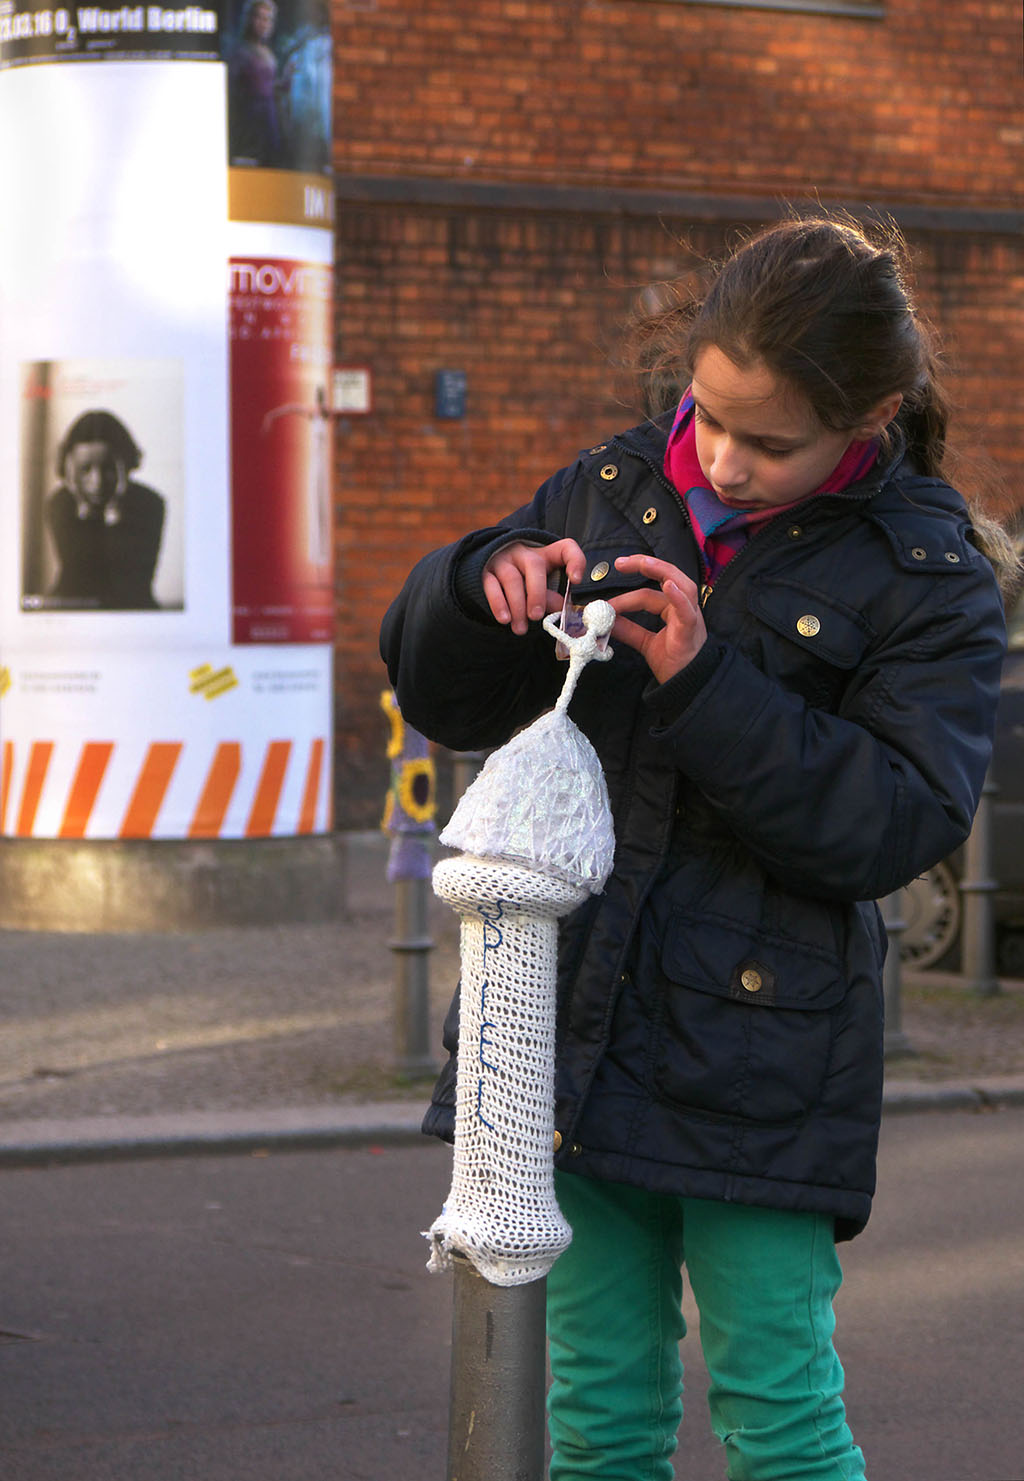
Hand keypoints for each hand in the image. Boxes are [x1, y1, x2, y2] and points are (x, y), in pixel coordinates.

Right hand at [482, 538, 586, 635]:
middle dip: (537, 593)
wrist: (485, 572)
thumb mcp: (540, 587)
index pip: (566, 548)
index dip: (574, 561)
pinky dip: (498, 604)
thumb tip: (561, 609)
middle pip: (534, 565)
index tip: (575, 580)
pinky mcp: (484, 572)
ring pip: (511, 579)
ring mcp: (503, 561)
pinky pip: (491, 586)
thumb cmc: (522, 582)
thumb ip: (550, 598)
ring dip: (517, 606)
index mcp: (545, 555)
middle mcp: (524, 553)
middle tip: (536, 616)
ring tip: (521, 628)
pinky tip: (504, 619)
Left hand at [608, 554, 706, 684]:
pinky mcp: (692, 630)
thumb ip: (630, 630)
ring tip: (643, 562)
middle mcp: (685, 608)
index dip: (625, 598)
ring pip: (682, 585)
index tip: (604, 604)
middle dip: (645, 565)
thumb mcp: (646, 643)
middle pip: (669, 577)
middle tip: (620, 562)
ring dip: (662, 571)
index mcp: (674, 610)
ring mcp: (691, 617)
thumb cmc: (673, 664)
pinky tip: (669, 586)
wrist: (687, 687)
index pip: (648, 594)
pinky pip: (687, 610)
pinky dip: (678, 597)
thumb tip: (608, 621)